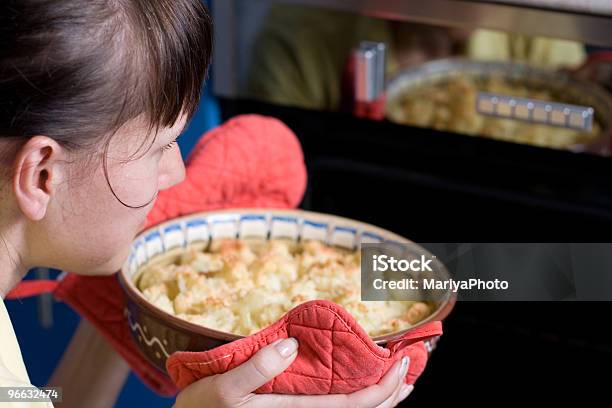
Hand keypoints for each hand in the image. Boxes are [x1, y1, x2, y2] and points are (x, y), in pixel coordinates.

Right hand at [173, 338, 413, 407]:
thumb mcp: (222, 389)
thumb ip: (257, 368)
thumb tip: (293, 345)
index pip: (356, 405)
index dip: (384, 386)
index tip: (402, 360)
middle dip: (391, 394)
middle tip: (411, 369)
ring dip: (378, 401)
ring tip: (397, 382)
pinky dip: (357, 403)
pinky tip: (359, 392)